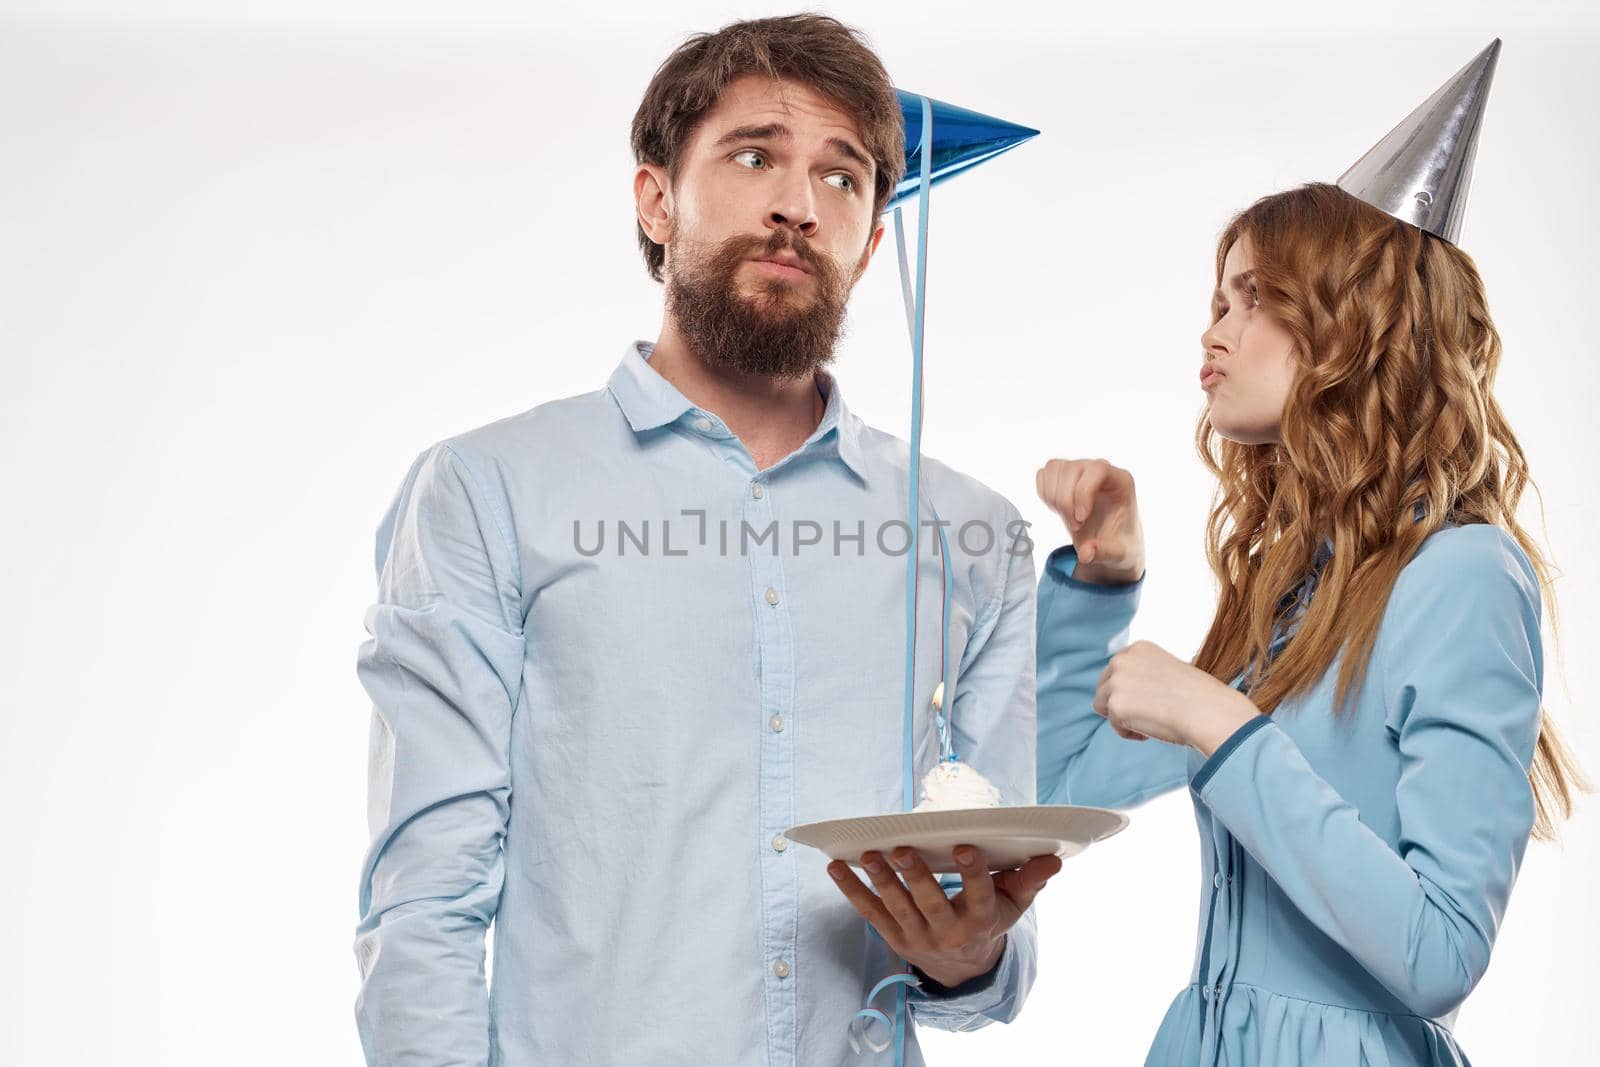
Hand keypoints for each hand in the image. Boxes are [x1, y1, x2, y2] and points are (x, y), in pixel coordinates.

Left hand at [827, 845, 1061, 987]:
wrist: (963, 967)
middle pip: (930, 904)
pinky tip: (836, 868)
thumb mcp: (1012, 905)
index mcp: (980, 921)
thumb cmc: (988, 920)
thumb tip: (1053, 856)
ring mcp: (917, 937)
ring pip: (897, 908)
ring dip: (880, 881)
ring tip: (868, 855)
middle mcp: (948, 932)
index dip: (972, 872)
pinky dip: (852, 891)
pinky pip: (870, 913)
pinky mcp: (894, 938)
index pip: (978, 894)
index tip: (962, 847)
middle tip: (902, 849)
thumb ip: (1028, 880)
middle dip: (915, 877)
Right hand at [1035, 458, 1144, 584]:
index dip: (1083, 492)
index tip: (1081, 519)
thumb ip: (1105, 554)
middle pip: (1071, 469)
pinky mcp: (1063, 475)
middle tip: (1075, 527)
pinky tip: (1059, 510)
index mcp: (1121, 481)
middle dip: (1065, 502)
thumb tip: (1086, 554)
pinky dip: (1045, 494)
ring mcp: (1079, 469)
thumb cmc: (1119, 543)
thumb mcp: (1119, 554)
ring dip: (1054, 499)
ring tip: (1068, 518)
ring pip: (1054, 469)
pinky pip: (1043, 475)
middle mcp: (1099, 469)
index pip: (1098, 469)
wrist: (1110, 541)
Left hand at [1093, 639, 1259, 753]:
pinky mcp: (1114, 705)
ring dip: (1123, 718)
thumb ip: (1146, 675)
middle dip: (1121, 702)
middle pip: (1104, 686)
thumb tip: (1132, 693)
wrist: (1208, 711)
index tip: (1149, 699)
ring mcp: (1116, 681)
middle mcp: (1122, 660)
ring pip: (1102, 705)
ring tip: (1150, 723)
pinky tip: (1150, 732)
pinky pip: (1113, 725)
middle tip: (1148, 715)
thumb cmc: (1198, 697)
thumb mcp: (1169, 672)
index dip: (1129, 689)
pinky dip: (1129, 733)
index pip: (1117, 669)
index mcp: (1138, 649)